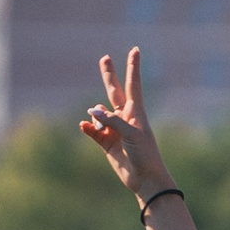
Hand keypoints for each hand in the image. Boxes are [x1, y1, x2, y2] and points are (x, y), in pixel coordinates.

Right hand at [79, 47, 173, 202]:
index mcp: (136, 112)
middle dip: (108, 75)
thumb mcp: (131, 135)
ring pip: (98, 114)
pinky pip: (92, 130)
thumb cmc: (145, 155)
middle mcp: (124, 118)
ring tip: (104, 131)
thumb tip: (91, 111)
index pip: (132, 84)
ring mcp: (114, 129)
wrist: (145, 180)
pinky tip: (85, 127)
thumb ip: (111, 121)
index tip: (136, 50)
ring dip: (96, 118)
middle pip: (113, 91)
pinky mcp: (106, 143)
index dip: (133, 67)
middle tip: (105, 58)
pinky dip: (88, 127)